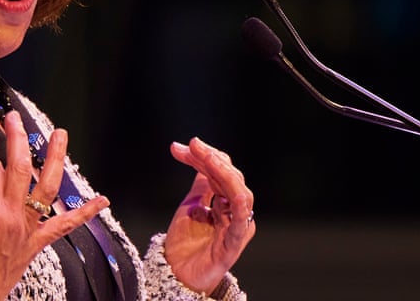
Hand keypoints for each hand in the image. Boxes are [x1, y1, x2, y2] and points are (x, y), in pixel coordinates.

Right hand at [0, 111, 109, 300]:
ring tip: (60, 136)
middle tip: (15, 120)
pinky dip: (84, 213)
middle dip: (18, 138)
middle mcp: (13, 217)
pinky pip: (64, 226)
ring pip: (48, 188)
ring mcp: (28, 229)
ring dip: (56, 159)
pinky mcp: (36, 242)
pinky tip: (101, 201)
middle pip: (21, 168)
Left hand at [164, 137, 254, 294]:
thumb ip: (201, 184)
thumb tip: (199, 156)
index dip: (202, 155)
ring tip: (206, 157)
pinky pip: (242, 218)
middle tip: (191, 145)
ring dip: (223, 171)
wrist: (177, 273)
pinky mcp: (235, 240)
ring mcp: (237, 224)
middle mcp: (235, 210)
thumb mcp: (191, 205)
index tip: (179, 147)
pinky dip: (238, 201)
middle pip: (229, 175)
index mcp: (226, 201)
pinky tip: (232, 188)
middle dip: (209, 157)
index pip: (221, 170)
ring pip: (238, 191)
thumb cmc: (186, 243)